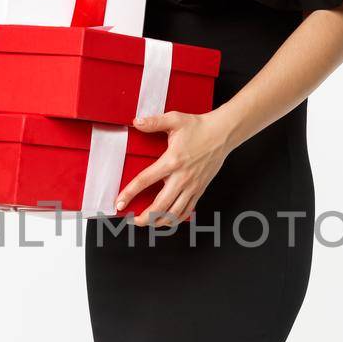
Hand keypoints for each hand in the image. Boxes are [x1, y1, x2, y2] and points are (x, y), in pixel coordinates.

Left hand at [115, 108, 233, 226]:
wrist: (223, 134)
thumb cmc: (199, 127)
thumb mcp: (175, 119)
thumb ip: (154, 122)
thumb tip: (136, 122)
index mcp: (172, 161)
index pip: (145, 180)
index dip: (130, 193)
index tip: (119, 203)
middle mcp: (182, 177)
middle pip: (160, 205)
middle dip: (144, 217)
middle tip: (133, 220)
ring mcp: (192, 186)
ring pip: (174, 213)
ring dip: (159, 222)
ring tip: (148, 222)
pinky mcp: (200, 189)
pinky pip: (187, 210)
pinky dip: (176, 219)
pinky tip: (167, 219)